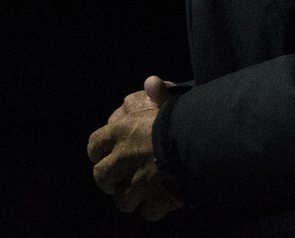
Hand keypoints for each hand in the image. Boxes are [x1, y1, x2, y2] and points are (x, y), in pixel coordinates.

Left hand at [86, 76, 183, 220]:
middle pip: (101, 177)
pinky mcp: (156, 201)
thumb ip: (158, 94)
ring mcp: (138, 183)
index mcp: (121, 133)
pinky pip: (147, 212)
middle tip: (115, 181)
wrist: (200, 145)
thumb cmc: (183, 119)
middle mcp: (124, 159)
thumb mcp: (168, 101)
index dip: (97, 152)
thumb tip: (152, 82)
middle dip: (108, 181)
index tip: (101, 155)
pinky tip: (158, 203)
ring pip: (122, 200)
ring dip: (129, 198)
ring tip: (138, 195)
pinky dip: (152, 209)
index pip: (95, 144)